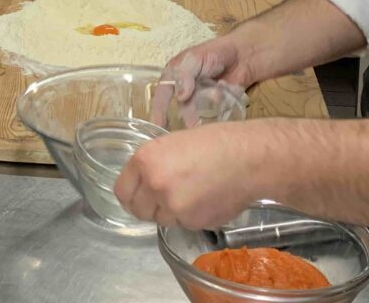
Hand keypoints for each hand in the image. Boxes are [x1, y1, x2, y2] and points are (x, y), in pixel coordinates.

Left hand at [114, 122, 261, 229]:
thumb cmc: (212, 144)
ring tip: (193, 193)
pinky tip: (207, 200)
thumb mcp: (170, 145)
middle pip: (139, 210)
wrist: (246, 158)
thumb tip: (142, 186)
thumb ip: (151, 166)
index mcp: (144, 160)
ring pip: (162, 219)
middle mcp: (154, 184)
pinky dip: (192, 217)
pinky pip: (184, 224)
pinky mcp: (193, 222)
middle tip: (167, 198)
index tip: (138, 197)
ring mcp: (173, 205)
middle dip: (150, 207)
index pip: (121, 191)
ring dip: (173, 212)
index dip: (131, 196)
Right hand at [151, 34, 253, 125]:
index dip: (158, 111)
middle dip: (188, 114)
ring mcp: (201, 97)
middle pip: (182, 107)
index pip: (162, 95)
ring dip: (205, 109)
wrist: (244, 56)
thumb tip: (180, 97)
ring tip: (217, 97)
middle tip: (194, 124)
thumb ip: (185, 76)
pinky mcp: (216, 105)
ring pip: (198, 112)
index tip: (158, 126)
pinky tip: (224, 97)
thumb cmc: (216, 52)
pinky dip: (218, 109)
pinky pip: (213, 114)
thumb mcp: (195, 59)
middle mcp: (185, 88)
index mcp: (174, 75)